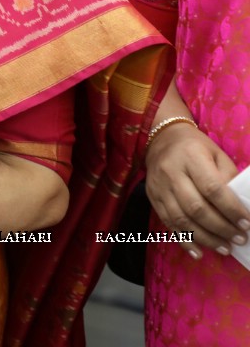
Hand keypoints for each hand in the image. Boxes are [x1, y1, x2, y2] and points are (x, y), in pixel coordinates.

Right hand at [145, 121, 249, 258]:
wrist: (161, 139)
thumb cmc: (195, 147)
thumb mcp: (216, 154)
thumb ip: (227, 177)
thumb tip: (241, 206)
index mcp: (191, 157)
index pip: (212, 188)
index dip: (230, 209)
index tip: (246, 224)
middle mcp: (171, 173)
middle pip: (196, 207)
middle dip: (221, 227)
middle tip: (239, 239)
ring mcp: (159, 187)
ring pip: (181, 219)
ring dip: (205, 238)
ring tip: (224, 249)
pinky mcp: (152, 198)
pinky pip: (168, 223)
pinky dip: (184, 240)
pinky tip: (199, 252)